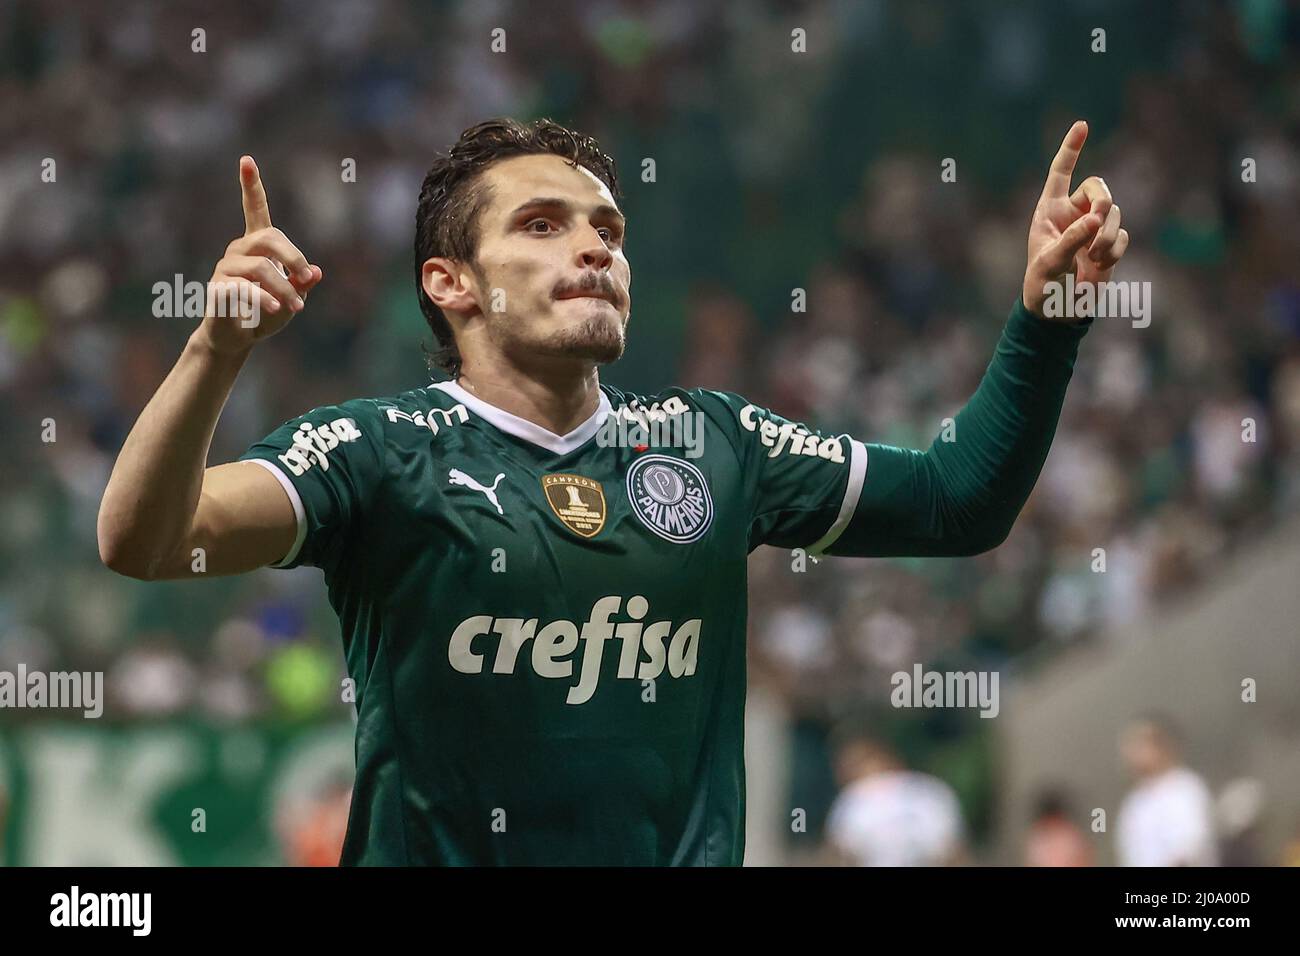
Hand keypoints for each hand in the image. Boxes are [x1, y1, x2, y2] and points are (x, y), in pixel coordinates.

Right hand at [196, 156, 322, 352]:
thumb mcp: (293, 298)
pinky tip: (276, 307)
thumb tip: (318, 273)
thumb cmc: (266, 313)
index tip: (246, 160)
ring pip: (261, 269)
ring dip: (284, 289)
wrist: (238, 337)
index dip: (251, 186)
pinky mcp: (218, 288)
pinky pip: (244, 288)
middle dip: (294, 258)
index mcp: (257, 246)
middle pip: (269, 239)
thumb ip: (303, 284)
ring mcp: (225, 268)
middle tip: (307, 279)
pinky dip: (264, 298)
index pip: (254, 210)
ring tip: (297, 308)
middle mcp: (238, 250)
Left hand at [1022, 121, 1129, 319]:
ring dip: (1106, 235)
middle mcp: (1072, 214)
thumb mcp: (1049, 264)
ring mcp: (1092, 229)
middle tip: (1099, 218)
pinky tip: (1099, 266)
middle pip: (1098, 187)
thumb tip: (1095, 219)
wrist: (1057, 312)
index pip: (1061, 172)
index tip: (1082, 125)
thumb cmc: (1042, 286)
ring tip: (1091, 258)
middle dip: (1103, 200)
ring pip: (1114, 213)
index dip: (1071, 149)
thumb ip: (1070, 240)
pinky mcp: (1108, 245)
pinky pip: (1122, 236)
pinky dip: (1114, 250)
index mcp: (1049, 211)